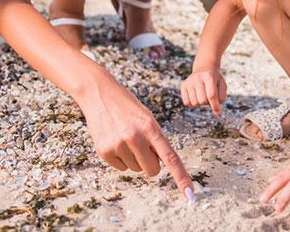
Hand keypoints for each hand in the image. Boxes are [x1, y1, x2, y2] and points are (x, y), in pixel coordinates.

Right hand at [77, 71, 194, 200]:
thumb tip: (159, 165)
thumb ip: (155, 140)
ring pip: (136, 169)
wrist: (99, 94)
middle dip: (151, 163)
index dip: (182, 177)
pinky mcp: (104, 151)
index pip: (171, 158)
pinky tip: (115, 140)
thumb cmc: (128, 106)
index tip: (190, 194)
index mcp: (151, 128)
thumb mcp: (147, 118)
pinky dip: (121, 158)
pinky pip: (121, 167)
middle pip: (152, 170)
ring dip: (134, 157)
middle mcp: (135, 137)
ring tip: (125, 136)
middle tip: (143, 145)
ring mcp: (118, 145)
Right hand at [180, 65, 226, 114]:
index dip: (215, 105)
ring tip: (203, 94)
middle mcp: (197, 77)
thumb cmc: (215, 80)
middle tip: (209, 96)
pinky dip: (193, 103)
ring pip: (195, 103)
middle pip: (202, 100)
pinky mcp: (183, 85)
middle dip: (208, 102)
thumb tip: (217, 112)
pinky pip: (187, 103)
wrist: (204, 69)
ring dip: (200, 103)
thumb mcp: (222, 85)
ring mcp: (189, 81)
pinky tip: (196, 96)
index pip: (211, 95)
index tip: (218, 111)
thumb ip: (221, 98)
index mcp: (209, 75)